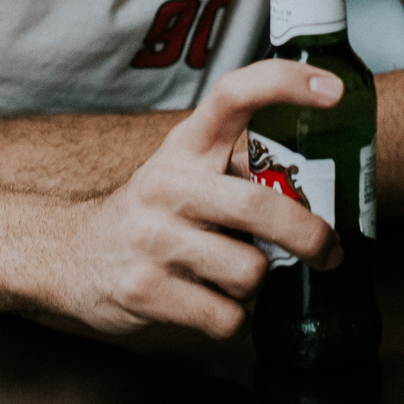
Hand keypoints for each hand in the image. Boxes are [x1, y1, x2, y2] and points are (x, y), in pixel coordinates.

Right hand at [64, 60, 343, 339]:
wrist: (70, 256)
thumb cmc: (151, 213)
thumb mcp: (186, 172)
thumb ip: (241, 170)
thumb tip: (318, 185)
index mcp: (185, 146)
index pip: (233, 95)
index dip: (286, 84)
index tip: (333, 91)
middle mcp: (167, 184)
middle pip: (257, 206)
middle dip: (309, 236)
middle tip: (329, 251)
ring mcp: (152, 238)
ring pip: (248, 271)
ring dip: (257, 284)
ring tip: (234, 276)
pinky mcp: (145, 290)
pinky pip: (225, 317)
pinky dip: (233, 319)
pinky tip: (210, 302)